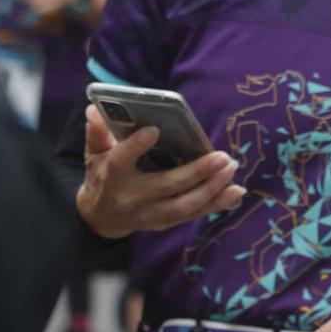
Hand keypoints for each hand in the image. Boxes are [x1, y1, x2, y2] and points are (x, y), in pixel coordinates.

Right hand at [74, 106, 243, 238]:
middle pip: (166, 185)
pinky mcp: (165, 223)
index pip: (122, 160)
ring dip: (212, 189)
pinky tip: (236, 192)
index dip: (136, 146)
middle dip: (196, 172)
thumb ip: (97, 132)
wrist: (100, 217)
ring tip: (231, 169)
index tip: (154, 130)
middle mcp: (133, 197)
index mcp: (113, 175)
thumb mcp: (95, 153)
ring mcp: (150, 214)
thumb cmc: (103, 176)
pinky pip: (193, 215)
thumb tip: (95, 108)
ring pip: (184, 205)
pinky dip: (216, 205)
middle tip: (222, 156)